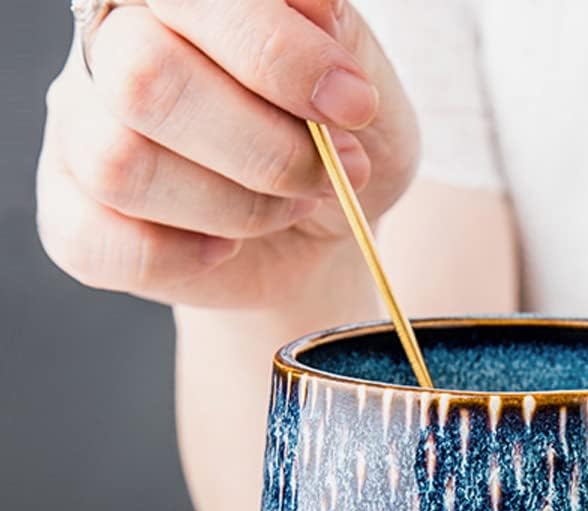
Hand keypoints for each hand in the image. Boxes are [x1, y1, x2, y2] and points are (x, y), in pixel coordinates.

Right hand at [36, 0, 417, 308]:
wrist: (325, 233)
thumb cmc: (336, 143)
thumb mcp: (364, 82)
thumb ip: (338, 34)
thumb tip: (312, 7)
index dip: (274, 52)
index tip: (353, 104)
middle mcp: (110, 47)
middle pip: (141, 79)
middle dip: (266, 148)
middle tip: (332, 171)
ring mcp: (80, 130)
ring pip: (119, 164)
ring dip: (236, 206)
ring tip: (291, 207)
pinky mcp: (73, 215)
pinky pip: (97, 242)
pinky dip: (181, 258)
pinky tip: (224, 247)